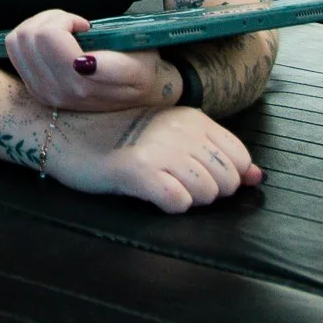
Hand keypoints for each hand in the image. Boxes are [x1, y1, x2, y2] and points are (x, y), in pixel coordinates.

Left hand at [5, 8, 179, 112]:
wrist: (136, 95)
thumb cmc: (139, 70)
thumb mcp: (139, 66)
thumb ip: (112, 67)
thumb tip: (80, 64)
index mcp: (81, 85)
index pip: (49, 37)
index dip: (67, 21)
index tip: (87, 27)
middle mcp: (57, 91)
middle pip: (30, 34)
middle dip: (54, 18)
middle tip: (76, 24)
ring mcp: (42, 92)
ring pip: (18, 39)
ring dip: (40, 25)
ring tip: (65, 30)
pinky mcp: (33, 88)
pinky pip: (14, 50)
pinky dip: (31, 35)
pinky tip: (54, 40)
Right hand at [50, 104, 262, 212]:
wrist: (65, 129)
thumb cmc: (119, 136)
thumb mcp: (170, 136)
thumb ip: (215, 152)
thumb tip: (257, 176)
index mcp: (192, 118)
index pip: (239, 158)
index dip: (224, 175)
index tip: (195, 173)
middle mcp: (180, 130)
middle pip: (227, 180)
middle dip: (208, 191)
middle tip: (174, 182)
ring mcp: (159, 149)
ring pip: (207, 193)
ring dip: (189, 199)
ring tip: (161, 187)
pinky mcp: (136, 170)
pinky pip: (178, 201)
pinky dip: (170, 204)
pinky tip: (152, 194)